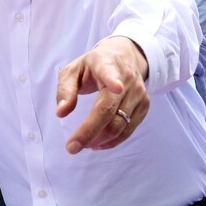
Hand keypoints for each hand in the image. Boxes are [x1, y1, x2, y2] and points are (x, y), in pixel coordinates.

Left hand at [56, 36, 149, 153]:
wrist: (124, 58)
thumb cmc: (93, 67)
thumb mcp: (73, 70)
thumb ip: (65, 90)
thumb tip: (61, 112)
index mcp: (106, 63)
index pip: (110, 72)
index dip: (113, 80)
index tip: (117, 87)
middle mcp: (126, 78)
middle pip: (110, 109)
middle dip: (90, 131)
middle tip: (71, 147)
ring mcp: (138, 92)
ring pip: (120, 124)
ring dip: (100, 139)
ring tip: (83, 143)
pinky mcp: (144, 105)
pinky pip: (129, 129)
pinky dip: (113, 141)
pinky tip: (99, 143)